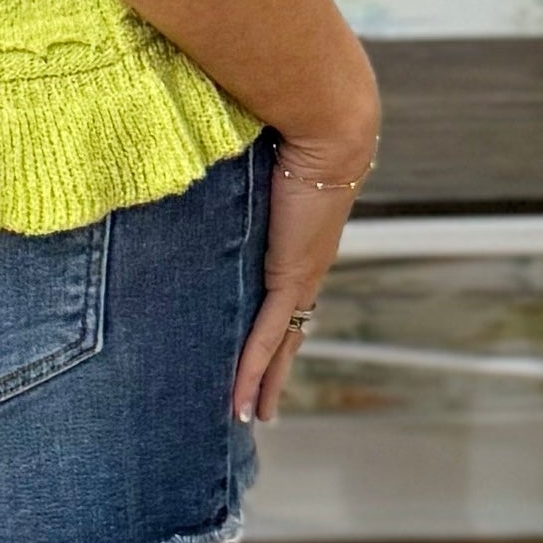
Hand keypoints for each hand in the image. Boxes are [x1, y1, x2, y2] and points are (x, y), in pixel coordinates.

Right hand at [231, 97, 379, 426]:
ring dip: (265, 384)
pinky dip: (254, 372)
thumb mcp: (260, 154)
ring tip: (249, 417)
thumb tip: (213, 143)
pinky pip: (267, 336)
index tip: (265, 346)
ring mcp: (300, 275)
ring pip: (281, 344)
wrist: (329, 125)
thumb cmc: (296, 124)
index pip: (287, 293)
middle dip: (274, 370)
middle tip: (260, 405)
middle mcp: (306, 265)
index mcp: (302, 240)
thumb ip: (240, 161)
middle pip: (289, 330)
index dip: (276, 324)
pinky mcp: (290, 277)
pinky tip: (241, 402)